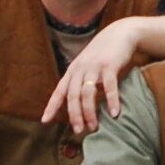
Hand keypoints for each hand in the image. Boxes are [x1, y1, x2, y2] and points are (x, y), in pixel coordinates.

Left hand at [41, 17, 150, 136]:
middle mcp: (80, 69)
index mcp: (73, 71)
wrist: (120, 33)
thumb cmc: (103, 53)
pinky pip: (110, 86)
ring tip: (93, 127)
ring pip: (87, 93)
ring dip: (90, 112)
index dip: (51, 106)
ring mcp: (95, 67)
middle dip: (74, 115)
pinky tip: (115, 114)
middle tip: (78, 131)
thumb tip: (78, 104)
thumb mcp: (87, 65)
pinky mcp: (110, 66)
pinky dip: (112, 101)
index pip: (59, 91)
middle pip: (73, 95)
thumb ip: (81, 81)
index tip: (45, 121)